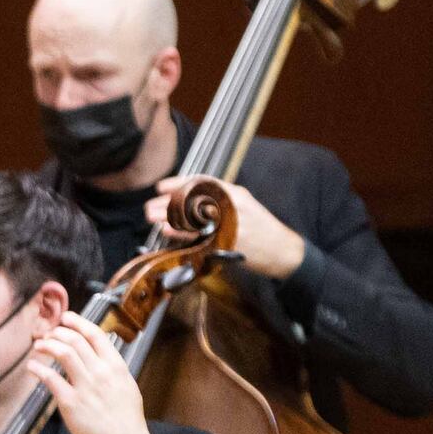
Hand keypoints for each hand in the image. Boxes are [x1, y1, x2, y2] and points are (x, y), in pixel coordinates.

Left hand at [26, 316, 168, 433]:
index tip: (66, 318)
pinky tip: (32, 366)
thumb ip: (112, 370)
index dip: (78, 323)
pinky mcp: (71, 403)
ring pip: (63, 353)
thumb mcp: (126, 386)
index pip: (95, 335)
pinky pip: (50, 379)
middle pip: (75, 340)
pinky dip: (38, 369)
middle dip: (58, 333)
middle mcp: (101, 372)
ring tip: (38, 346)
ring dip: (47, 345)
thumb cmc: (127, 420)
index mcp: (116, 367)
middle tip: (47, 334)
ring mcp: (85, 386)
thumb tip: (99, 357)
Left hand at [152, 175, 305, 278]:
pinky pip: (198, 237)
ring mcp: (229, 225)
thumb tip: (189, 197)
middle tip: (150, 205)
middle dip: (168, 202)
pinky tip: (166, 231)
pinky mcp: (227, 243)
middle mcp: (233, 207)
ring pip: (192, 218)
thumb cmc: (260, 227)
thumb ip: (220, 199)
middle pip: (193, 200)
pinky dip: (180, 233)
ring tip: (151, 217)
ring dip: (168, 217)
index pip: (204, 183)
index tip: (161, 186)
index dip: (179, 183)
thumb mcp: (244, 205)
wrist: (282, 249)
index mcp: (236, 195)